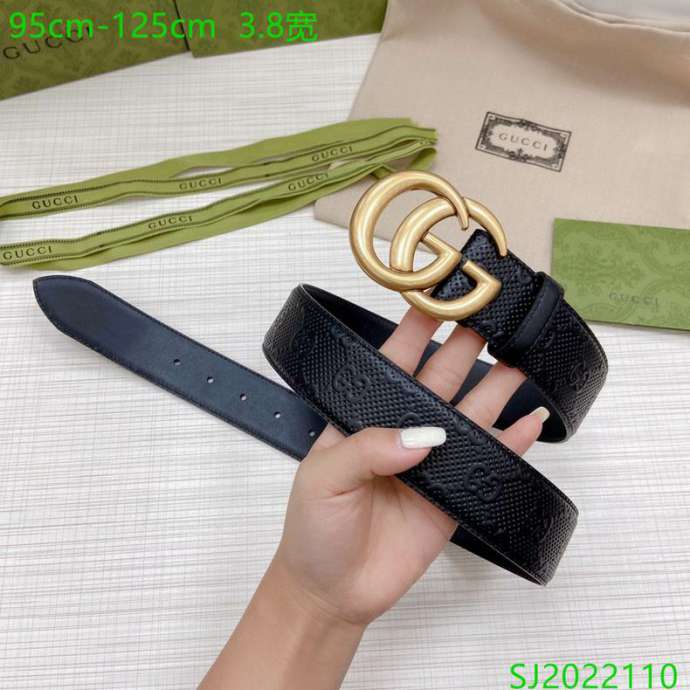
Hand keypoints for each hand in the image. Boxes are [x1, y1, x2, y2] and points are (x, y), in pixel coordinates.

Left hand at [273, 307, 549, 627]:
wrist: (333, 590)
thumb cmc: (314, 530)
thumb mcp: (325, 478)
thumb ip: (369, 449)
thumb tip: (421, 437)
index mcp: (365, 417)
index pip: (394, 360)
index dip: (418, 327)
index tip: (442, 295)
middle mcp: (403, 432)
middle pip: (441, 378)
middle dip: (466, 345)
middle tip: (494, 317)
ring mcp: (432, 462)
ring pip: (471, 414)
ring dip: (497, 387)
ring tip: (523, 359)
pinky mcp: (453, 495)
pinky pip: (488, 462)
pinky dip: (511, 442)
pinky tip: (529, 422)